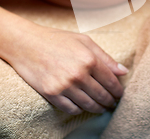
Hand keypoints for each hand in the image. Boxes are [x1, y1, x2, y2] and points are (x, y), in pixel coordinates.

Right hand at [7, 26, 128, 114]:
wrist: (26, 44)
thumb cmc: (57, 39)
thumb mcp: (84, 41)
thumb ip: (105, 57)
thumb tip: (123, 71)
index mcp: (89, 59)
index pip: (111, 81)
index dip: (118, 90)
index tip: (120, 94)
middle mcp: (78, 74)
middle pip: (102, 95)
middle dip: (110, 101)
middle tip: (112, 103)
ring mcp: (64, 85)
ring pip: (88, 105)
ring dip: (97, 108)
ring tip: (101, 108)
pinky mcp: (52, 94)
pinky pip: (71, 109)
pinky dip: (79, 110)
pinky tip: (83, 106)